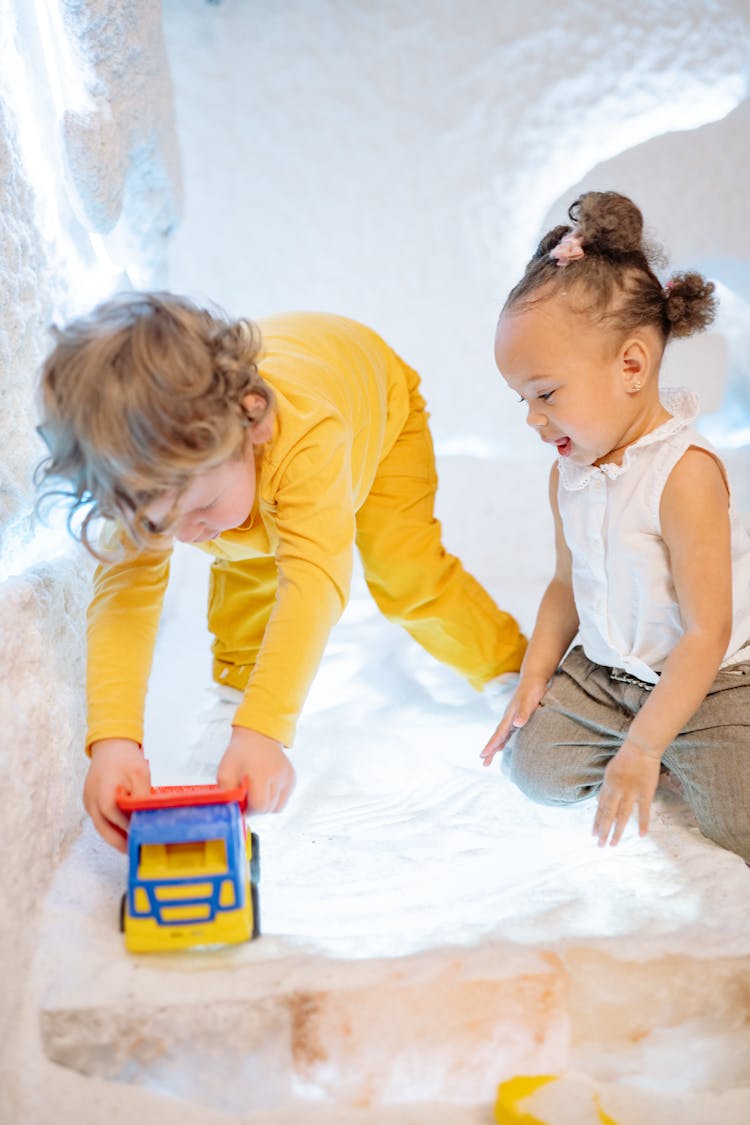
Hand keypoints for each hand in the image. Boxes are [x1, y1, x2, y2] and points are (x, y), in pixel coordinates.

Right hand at [84, 738, 150, 852]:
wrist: (110, 743)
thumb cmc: (125, 757)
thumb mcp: (140, 774)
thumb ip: (141, 797)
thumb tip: (144, 816)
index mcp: (104, 797)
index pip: (117, 822)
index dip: (130, 832)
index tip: (142, 840)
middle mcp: (92, 802)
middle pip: (105, 831)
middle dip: (119, 843)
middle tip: (134, 851)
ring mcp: (88, 801)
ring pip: (100, 826)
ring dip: (113, 835)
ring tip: (130, 842)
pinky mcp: (88, 799)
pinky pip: (98, 817)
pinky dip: (109, 824)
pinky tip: (121, 827)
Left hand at [217, 725, 295, 812]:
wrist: (259, 735)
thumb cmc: (240, 754)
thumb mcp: (225, 772)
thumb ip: (228, 794)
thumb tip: (234, 811)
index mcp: (261, 774)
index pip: (260, 806)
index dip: (249, 810)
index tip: (242, 805)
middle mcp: (278, 777)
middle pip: (268, 809)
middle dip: (256, 807)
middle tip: (247, 797)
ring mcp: (288, 778)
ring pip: (277, 808)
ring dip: (266, 804)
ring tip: (257, 791)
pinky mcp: (292, 779)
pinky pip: (283, 800)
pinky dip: (273, 798)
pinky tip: (266, 787)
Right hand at [480, 677, 547, 765]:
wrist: (533, 678)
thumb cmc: (532, 689)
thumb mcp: (529, 700)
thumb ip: (523, 712)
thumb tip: (517, 724)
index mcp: (509, 716)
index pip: (499, 734)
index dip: (492, 745)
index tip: (484, 755)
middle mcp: (508, 718)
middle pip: (497, 737)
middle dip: (490, 749)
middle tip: (483, 763)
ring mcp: (511, 718)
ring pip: (501, 736)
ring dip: (495, 747)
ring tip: (488, 758)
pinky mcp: (516, 718)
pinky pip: (507, 733)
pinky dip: (502, 741)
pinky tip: (502, 746)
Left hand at [593, 739, 661, 846]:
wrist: (640, 747)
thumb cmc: (626, 757)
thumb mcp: (609, 771)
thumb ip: (606, 787)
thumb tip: (599, 801)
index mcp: (608, 785)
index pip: (600, 807)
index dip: (596, 821)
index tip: (593, 834)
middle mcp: (616, 791)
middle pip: (607, 814)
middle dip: (602, 830)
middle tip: (599, 845)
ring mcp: (630, 792)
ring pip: (622, 815)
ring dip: (617, 831)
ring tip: (612, 844)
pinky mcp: (645, 792)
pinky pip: (644, 810)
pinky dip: (643, 823)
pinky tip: (642, 835)